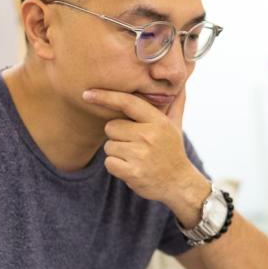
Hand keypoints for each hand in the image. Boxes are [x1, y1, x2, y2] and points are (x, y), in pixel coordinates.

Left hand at [82, 87, 205, 218]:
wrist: (179, 184)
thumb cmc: (172, 152)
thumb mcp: (176, 125)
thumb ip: (175, 103)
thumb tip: (180, 84)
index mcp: (158, 121)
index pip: (127, 103)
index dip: (106, 96)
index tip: (87, 94)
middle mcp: (149, 136)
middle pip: (111, 127)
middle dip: (118, 135)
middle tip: (135, 144)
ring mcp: (141, 155)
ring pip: (109, 146)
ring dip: (117, 152)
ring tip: (136, 157)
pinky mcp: (132, 172)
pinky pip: (109, 162)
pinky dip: (116, 167)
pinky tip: (132, 168)